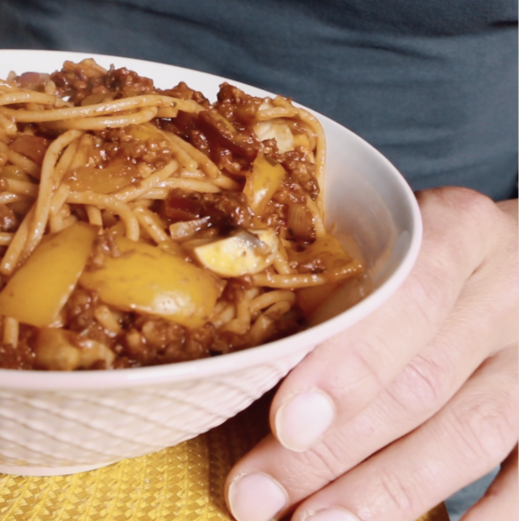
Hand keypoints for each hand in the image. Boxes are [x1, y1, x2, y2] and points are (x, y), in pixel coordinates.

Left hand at [226, 187, 517, 520]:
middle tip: (256, 496)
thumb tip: (233, 362)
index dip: (348, 365)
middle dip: (332, 449)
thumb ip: (333, 283)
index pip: (406, 297)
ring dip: (385, 491)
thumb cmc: (420, 256)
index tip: (287, 422)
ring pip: (467, 432)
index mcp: (459, 230)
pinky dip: (486, 517)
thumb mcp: (388, 240)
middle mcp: (507, 290)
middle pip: (421, 380)